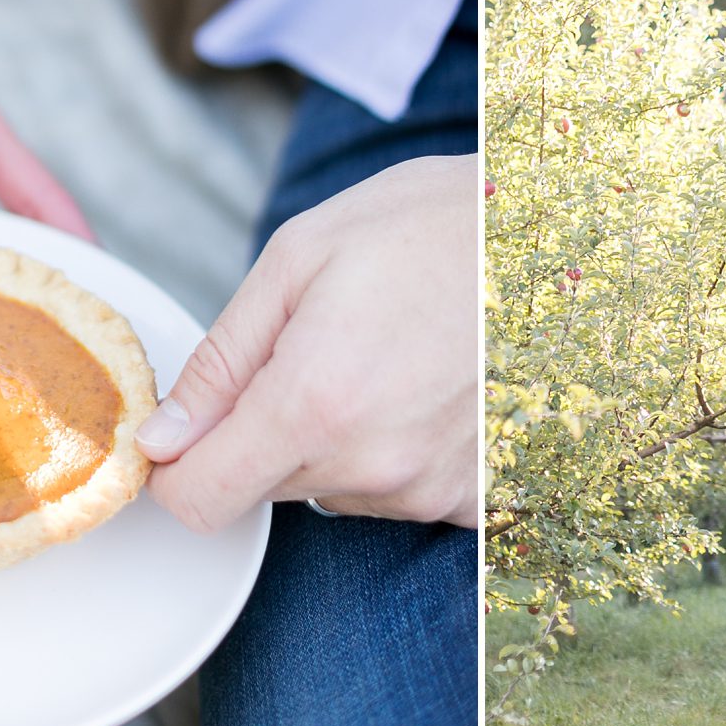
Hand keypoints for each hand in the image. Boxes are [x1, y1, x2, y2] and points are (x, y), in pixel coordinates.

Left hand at [134, 155, 477, 530]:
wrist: (561, 232)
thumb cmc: (436, 224)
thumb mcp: (302, 257)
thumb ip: (222, 359)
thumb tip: (164, 438)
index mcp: (314, 403)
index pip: (201, 500)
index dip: (178, 468)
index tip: (189, 431)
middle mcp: (375, 465)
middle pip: (268, 486)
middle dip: (271, 427)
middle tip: (324, 345)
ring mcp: (434, 489)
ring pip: (337, 487)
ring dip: (340, 436)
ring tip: (393, 355)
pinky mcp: (480, 495)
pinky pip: (403, 492)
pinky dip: (402, 449)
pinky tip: (434, 387)